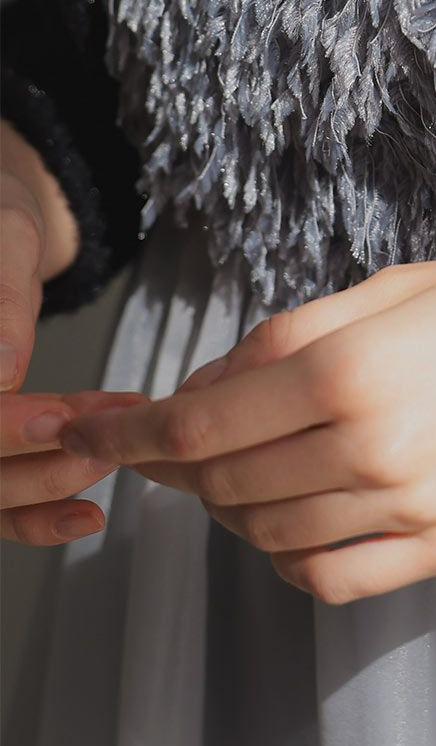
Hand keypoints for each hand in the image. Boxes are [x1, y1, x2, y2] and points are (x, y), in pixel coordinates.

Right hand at [1, 124, 147, 542]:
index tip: (62, 416)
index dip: (5, 427)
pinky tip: (87, 513)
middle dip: (38, 460)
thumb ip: (1, 298)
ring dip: (47, 485)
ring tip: (114, 453)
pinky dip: (35, 516)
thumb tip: (1, 369)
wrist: (1, 228)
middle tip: (110, 431)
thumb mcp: (5, 236)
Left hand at [60, 243, 435, 603]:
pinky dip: (288, 556)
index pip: (208, 419)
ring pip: (269, 532)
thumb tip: (214, 380)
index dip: (139, 429)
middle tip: (168, 440)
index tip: (100, 429)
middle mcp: (374, 448)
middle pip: (228, 479)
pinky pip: (332, 578)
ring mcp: (412, 509)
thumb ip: (298, 329)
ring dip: (228, 506)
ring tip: (233, 470)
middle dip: (179, 463)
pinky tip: (290, 519)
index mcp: (356, 367)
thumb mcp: (404, 281)